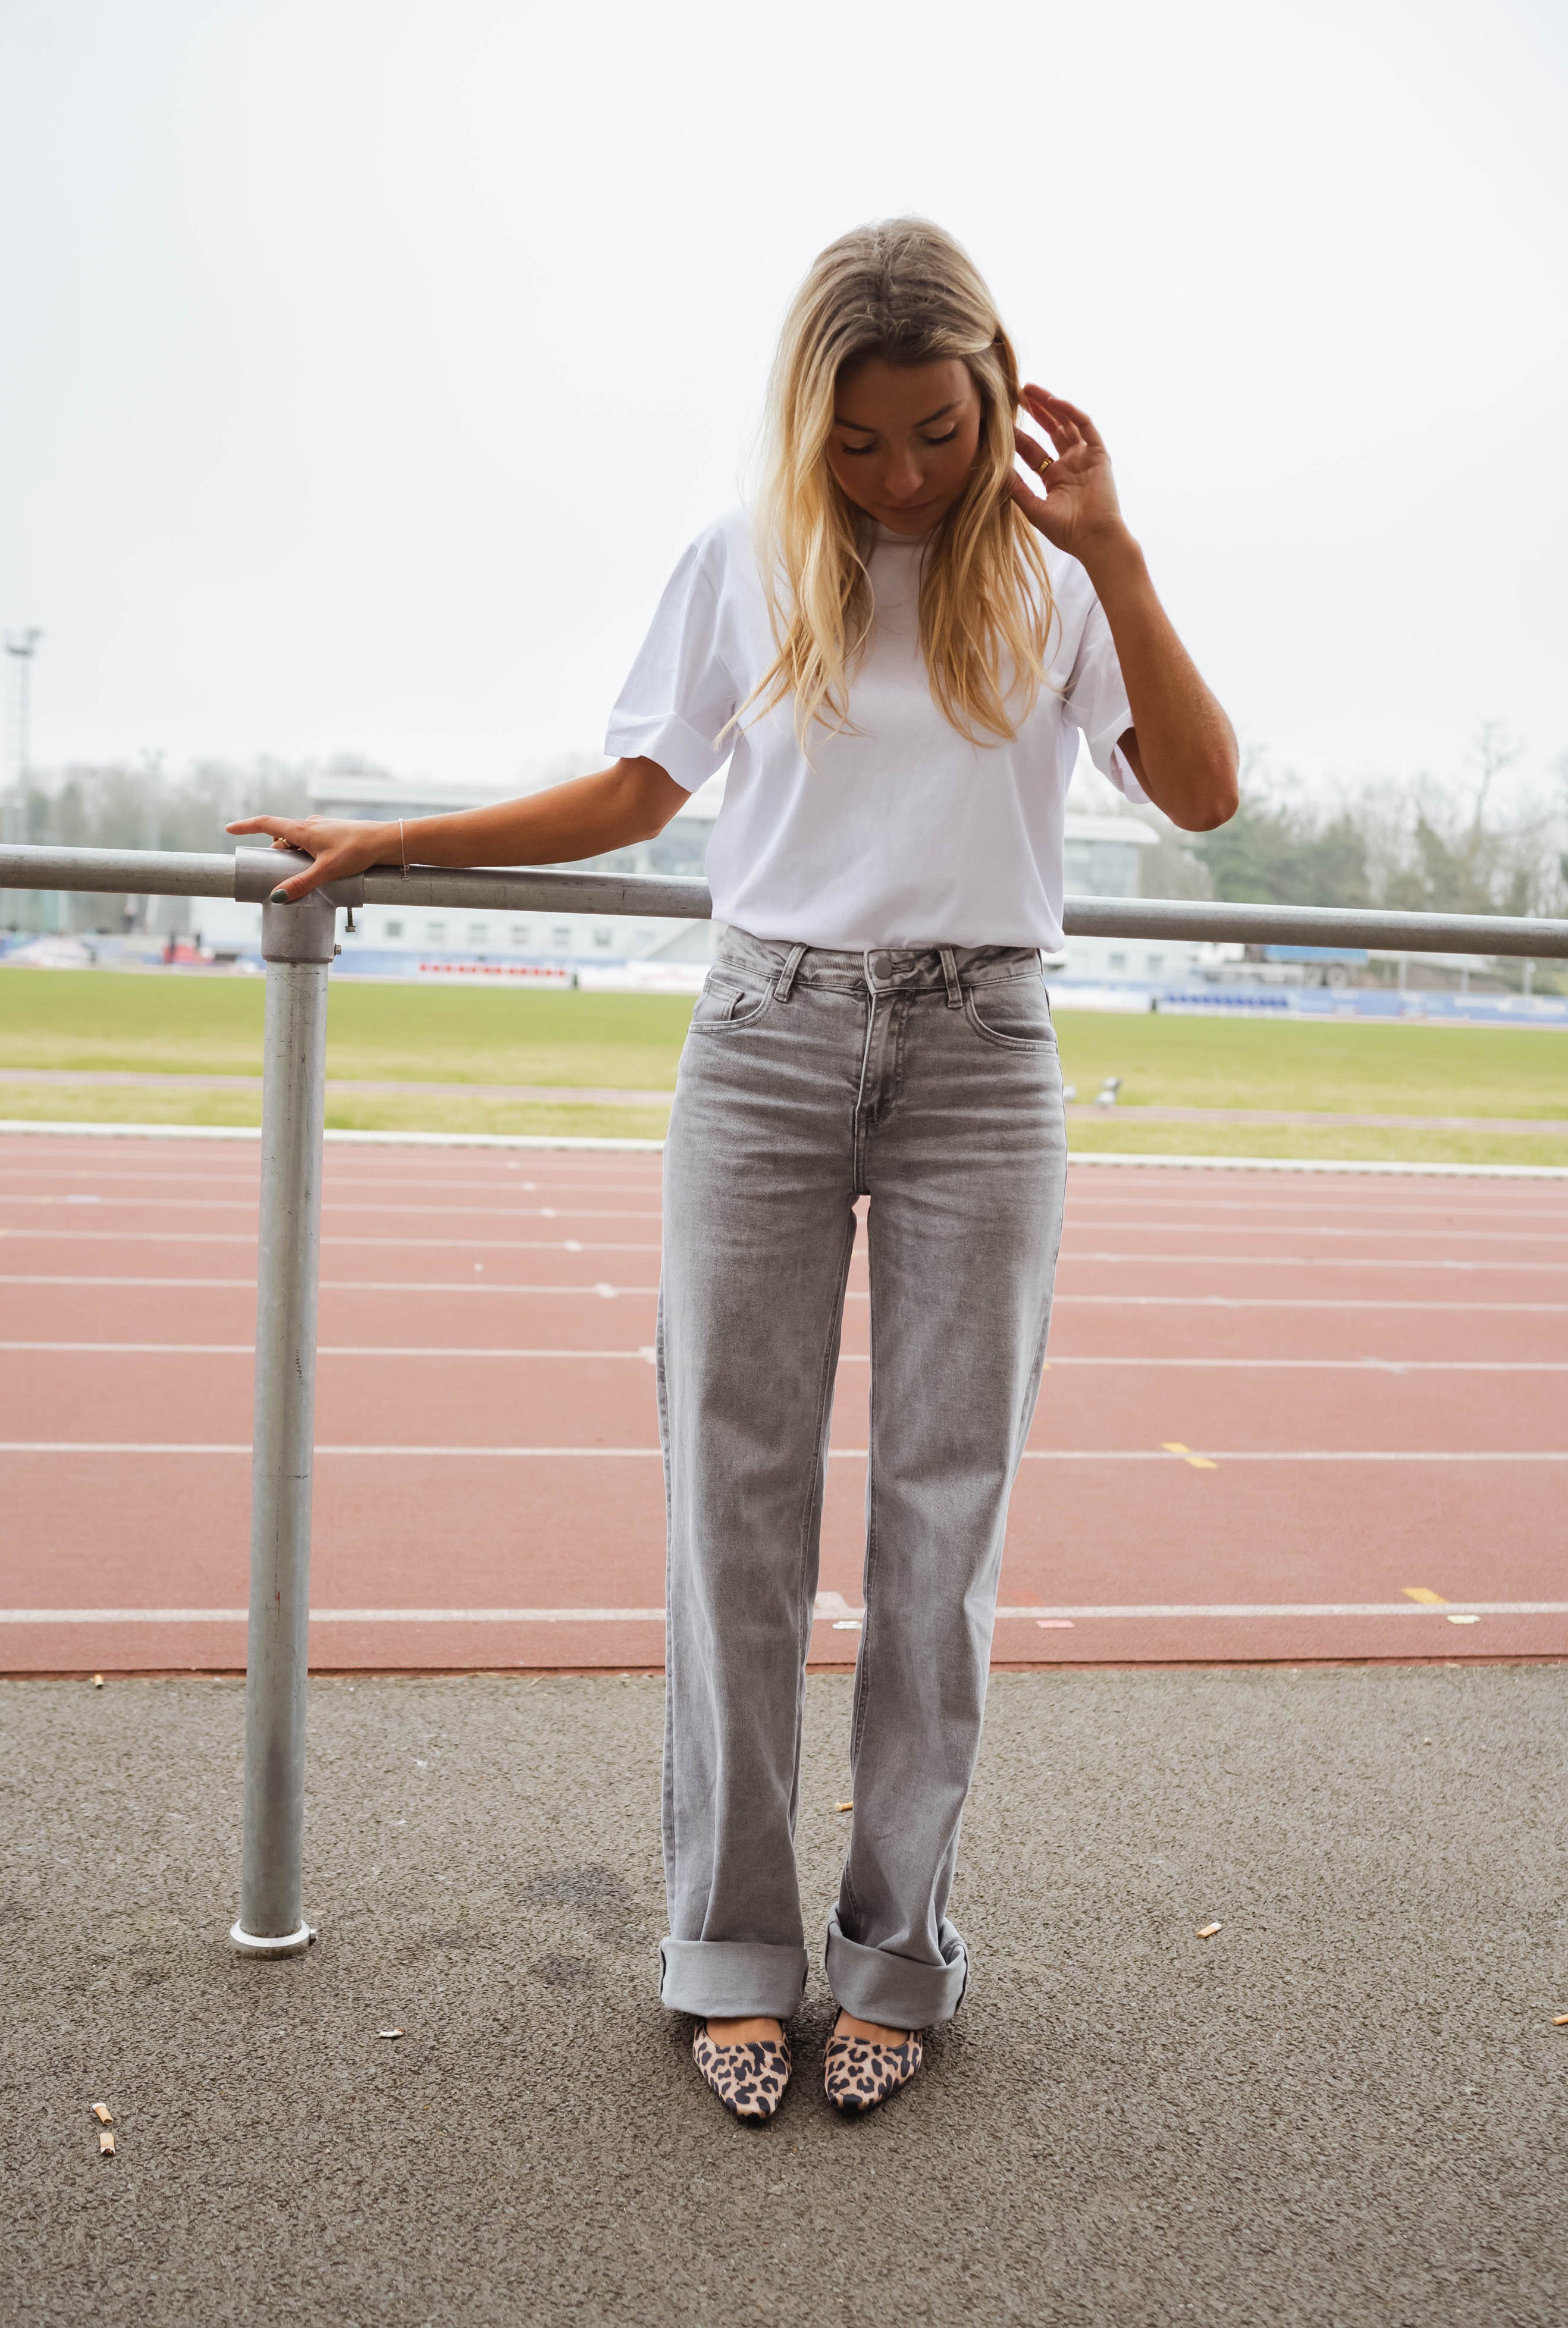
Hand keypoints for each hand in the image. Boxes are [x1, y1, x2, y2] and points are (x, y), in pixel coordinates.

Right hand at [225, 814, 393, 900]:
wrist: (386, 842)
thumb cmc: (357, 851)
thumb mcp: (326, 871)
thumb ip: (302, 884)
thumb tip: (278, 896)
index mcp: (302, 829)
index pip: (265, 823)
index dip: (246, 826)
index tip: (229, 829)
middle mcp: (309, 825)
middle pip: (281, 837)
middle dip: (274, 854)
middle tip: (273, 873)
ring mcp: (321, 829)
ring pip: (296, 842)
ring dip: (292, 856)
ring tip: (300, 876)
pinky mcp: (332, 835)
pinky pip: (310, 844)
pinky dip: (305, 855)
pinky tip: (317, 870)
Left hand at [1006, 385, 1128, 563]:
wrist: (1095, 539)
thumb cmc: (1067, 532)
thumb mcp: (1034, 508)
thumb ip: (1015, 489)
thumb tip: (993, 471)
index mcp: (1056, 478)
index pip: (1033, 450)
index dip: (1018, 436)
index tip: (1000, 422)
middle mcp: (1071, 464)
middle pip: (1051, 430)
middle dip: (1034, 411)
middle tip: (1015, 394)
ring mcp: (1086, 458)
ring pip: (1066, 422)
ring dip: (1049, 404)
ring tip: (1029, 389)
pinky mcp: (1099, 455)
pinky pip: (1086, 426)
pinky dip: (1070, 412)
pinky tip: (1052, 401)